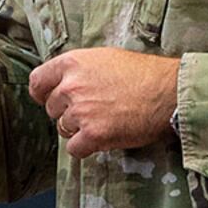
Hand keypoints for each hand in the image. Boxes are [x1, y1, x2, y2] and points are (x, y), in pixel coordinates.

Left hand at [28, 47, 178, 157]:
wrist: (169, 92)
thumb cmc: (144, 74)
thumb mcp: (105, 58)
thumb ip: (80, 70)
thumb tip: (63, 83)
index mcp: (72, 63)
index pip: (38, 81)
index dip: (41, 93)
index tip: (47, 99)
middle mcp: (71, 86)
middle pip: (51, 108)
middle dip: (67, 113)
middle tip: (93, 112)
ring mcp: (81, 111)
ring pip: (63, 128)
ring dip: (78, 130)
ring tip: (104, 122)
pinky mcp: (93, 134)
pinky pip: (74, 149)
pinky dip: (86, 148)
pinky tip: (103, 139)